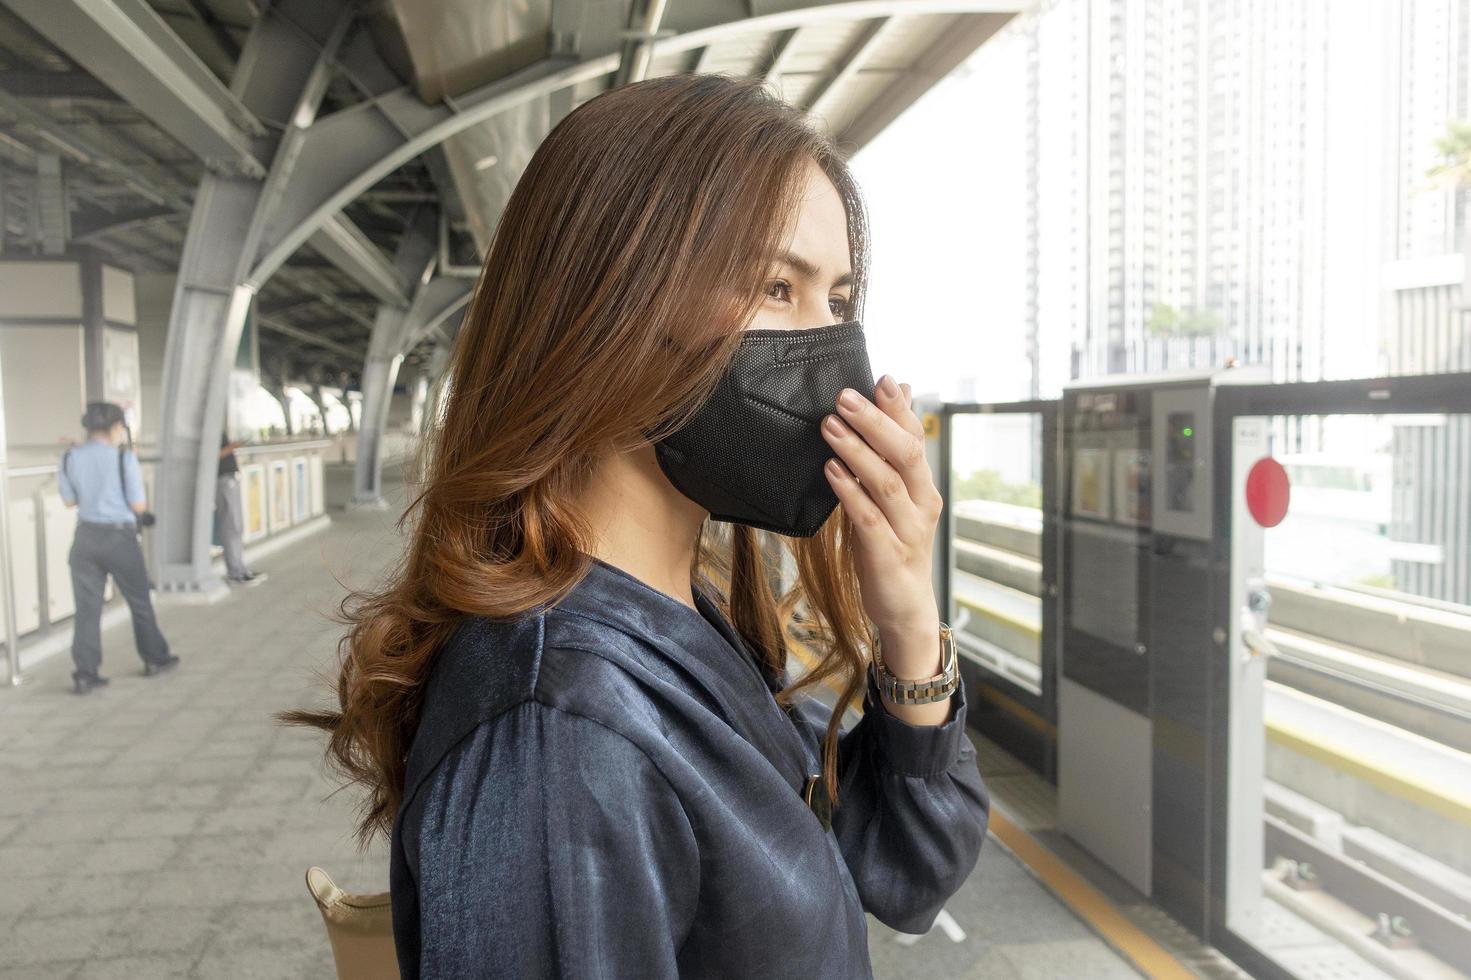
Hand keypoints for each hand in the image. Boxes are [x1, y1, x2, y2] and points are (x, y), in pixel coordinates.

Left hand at [820, 375, 942, 678]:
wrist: (905, 610)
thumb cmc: (892, 546)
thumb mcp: (893, 500)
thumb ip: (889, 457)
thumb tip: (895, 402)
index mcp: (923, 487)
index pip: (916, 438)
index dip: (898, 408)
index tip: (879, 378)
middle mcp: (921, 504)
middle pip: (906, 454)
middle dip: (874, 422)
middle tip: (843, 397)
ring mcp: (907, 531)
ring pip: (887, 482)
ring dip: (857, 451)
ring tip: (829, 426)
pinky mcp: (887, 555)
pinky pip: (867, 518)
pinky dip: (849, 491)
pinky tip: (830, 471)